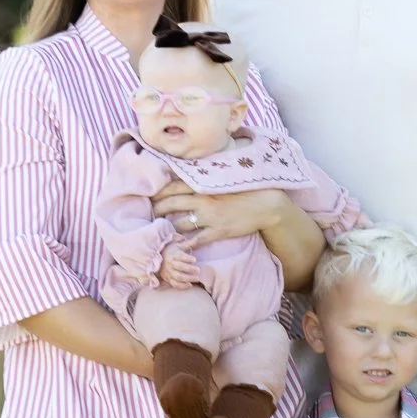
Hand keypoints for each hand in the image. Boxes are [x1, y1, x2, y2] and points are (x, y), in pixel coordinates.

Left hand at [152, 184, 287, 247]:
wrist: (267, 203)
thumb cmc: (247, 186)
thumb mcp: (225, 174)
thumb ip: (207, 173)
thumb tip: (191, 169)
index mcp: (204, 183)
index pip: (173, 185)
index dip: (158, 191)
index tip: (150, 195)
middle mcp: (203, 198)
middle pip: (171, 204)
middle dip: (157, 209)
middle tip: (150, 213)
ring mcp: (210, 216)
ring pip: (179, 223)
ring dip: (167, 227)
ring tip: (160, 230)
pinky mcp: (218, 231)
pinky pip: (196, 240)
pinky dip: (184, 245)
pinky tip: (176, 248)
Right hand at [157, 240, 202, 288]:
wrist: (157, 258)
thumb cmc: (171, 251)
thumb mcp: (178, 246)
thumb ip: (188, 243)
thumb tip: (197, 239)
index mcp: (173, 255)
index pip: (180, 256)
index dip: (187, 258)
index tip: (195, 259)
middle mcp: (170, 264)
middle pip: (179, 267)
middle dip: (189, 269)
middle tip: (198, 270)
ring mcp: (169, 272)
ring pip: (178, 277)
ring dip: (188, 278)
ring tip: (197, 279)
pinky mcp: (168, 279)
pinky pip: (175, 284)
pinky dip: (182, 286)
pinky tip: (190, 285)